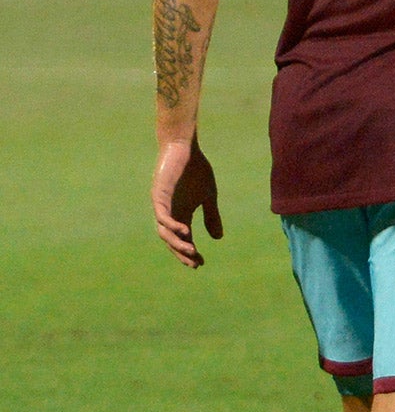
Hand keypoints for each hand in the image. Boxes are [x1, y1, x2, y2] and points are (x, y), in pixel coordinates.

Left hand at [153, 137, 221, 267]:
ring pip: (164, 231)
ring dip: (176, 243)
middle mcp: (168, 213)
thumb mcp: (208, 196)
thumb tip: (218, 238)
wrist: (184, 148)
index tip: (201, 263)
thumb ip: (211, 216)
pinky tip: (185, 231)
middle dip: (182, 252)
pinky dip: (171, 225)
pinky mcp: (158, 195)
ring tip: (191, 250)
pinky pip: (162, 215)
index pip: (182, 239)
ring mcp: (162, 205)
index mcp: (180, 214)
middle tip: (194, 263)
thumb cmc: (196, 169)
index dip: (189, 252)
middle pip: (171, 240)